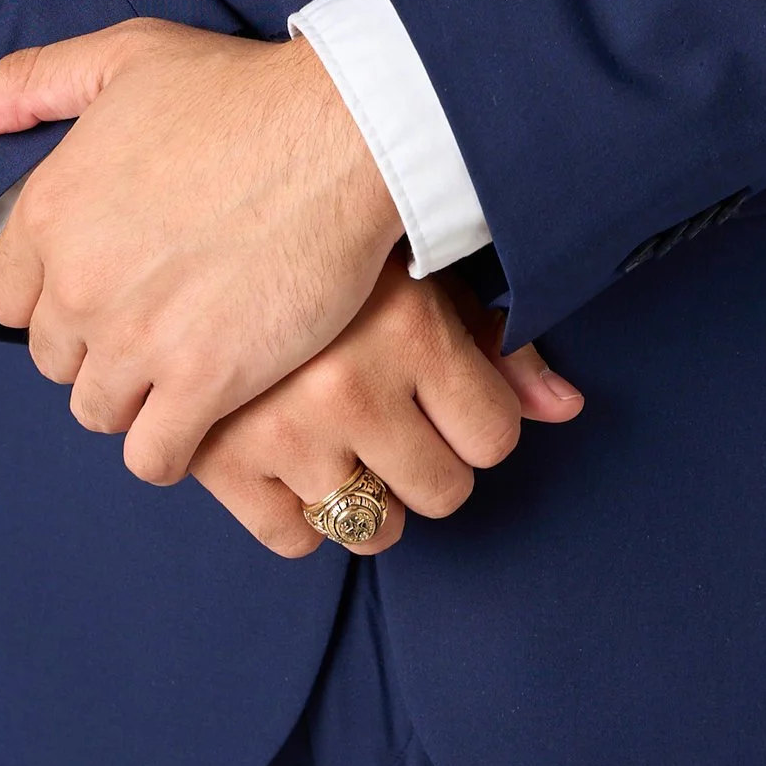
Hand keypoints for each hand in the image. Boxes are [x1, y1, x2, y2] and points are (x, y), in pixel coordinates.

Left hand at [0, 18, 405, 482]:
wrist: (341, 133)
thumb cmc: (238, 91)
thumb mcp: (120, 57)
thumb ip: (24, 84)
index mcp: (50, 209)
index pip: (7, 300)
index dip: (55, 293)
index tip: (104, 280)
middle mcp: (78, 281)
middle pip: (52, 359)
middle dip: (94, 343)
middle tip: (152, 315)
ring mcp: (138, 338)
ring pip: (95, 409)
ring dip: (130, 395)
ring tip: (178, 362)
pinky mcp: (203, 381)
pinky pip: (151, 455)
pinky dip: (166, 447)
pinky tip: (196, 414)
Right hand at [190, 263, 583, 559]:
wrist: (199, 226)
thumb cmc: (335, 251)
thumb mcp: (425, 275)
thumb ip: (501, 345)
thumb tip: (566, 409)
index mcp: (408, 328)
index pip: (495, 438)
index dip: (478, 421)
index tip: (447, 394)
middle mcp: (347, 384)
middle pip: (443, 492)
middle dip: (429, 462)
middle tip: (395, 416)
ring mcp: (280, 430)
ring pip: (374, 528)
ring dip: (370, 494)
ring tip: (347, 437)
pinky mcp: (220, 461)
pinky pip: (295, 539)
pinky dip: (302, 513)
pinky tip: (296, 457)